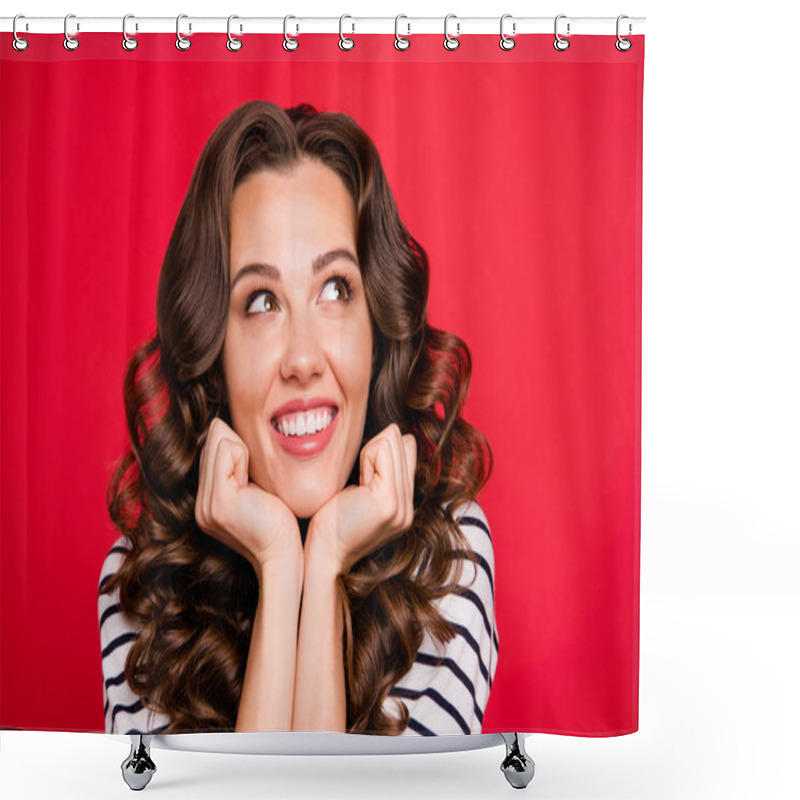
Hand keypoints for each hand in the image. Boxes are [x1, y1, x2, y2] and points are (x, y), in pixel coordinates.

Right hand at [195, 418, 301, 572]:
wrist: (284, 554)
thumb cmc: (279, 522)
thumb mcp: (255, 488)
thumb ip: (238, 466)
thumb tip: (225, 427)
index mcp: (208, 503)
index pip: (212, 451)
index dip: (237, 450)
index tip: (253, 475)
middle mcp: (201, 505)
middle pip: (212, 442)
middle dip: (239, 448)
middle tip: (255, 479)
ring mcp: (206, 504)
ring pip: (219, 442)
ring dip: (244, 453)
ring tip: (254, 484)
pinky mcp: (219, 500)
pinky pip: (227, 450)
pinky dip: (244, 456)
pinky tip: (253, 484)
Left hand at [308, 423, 416, 573]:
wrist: (322, 557)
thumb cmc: (330, 523)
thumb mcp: (361, 493)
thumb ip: (380, 470)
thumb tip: (391, 433)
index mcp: (405, 506)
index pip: (409, 449)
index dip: (381, 452)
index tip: (362, 479)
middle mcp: (409, 507)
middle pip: (404, 442)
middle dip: (376, 451)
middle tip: (358, 484)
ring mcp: (402, 506)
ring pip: (393, 442)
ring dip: (368, 455)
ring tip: (356, 487)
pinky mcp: (388, 501)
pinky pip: (381, 451)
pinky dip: (365, 459)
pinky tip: (356, 487)